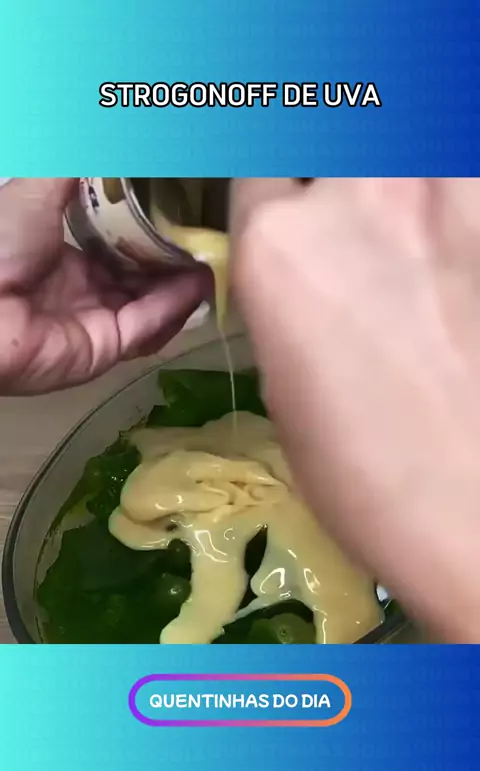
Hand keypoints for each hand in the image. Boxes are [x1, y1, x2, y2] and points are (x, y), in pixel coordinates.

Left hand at [0, 179, 209, 393]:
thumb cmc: (1, 243)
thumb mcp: (37, 190)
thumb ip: (74, 168)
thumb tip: (104, 127)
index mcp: (63, 258)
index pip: (117, 248)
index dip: (149, 231)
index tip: (180, 210)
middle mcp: (83, 291)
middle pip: (140, 277)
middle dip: (172, 258)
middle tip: (205, 235)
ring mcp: (96, 322)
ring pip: (151, 303)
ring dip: (181, 283)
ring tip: (213, 257)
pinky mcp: (106, 349)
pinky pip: (147, 326)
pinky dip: (173, 306)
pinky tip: (199, 283)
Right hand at [231, 178, 479, 641]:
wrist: (477, 516)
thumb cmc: (369, 481)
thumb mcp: (290, 390)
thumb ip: (289, 304)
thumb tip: (307, 274)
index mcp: (278, 248)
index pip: (258, 169)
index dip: (275, 193)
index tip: (290, 207)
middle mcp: (357, 195)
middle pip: (336, 126)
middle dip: (338, 158)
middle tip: (362, 206)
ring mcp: (447, 194)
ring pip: (414, 138)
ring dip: (407, 173)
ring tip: (417, 228)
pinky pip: (464, 183)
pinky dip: (456, 205)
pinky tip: (459, 257)